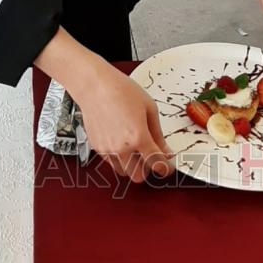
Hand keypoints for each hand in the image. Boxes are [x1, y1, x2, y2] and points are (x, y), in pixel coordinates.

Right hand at [76, 63, 173, 181]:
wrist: (94, 85)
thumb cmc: (120, 90)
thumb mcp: (149, 108)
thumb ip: (158, 134)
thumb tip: (166, 151)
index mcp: (138, 137)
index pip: (157, 164)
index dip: (165, 168)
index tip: (167, 166)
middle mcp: (122, 148)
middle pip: (139, 176)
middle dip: (147, 169)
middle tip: (150, 155)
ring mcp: (108, 150)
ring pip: (124, 172)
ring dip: (132, 165)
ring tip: (134, 147)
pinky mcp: (97, 148)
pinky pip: (111, 162)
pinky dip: (119, 158)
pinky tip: (121, 141)